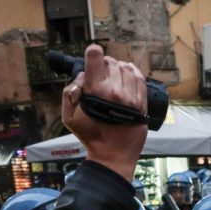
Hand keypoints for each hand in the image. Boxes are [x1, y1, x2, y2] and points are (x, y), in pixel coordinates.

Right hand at [61, 44, 146, 180]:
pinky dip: (134, 73)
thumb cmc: (90, 137)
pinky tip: (128, 76)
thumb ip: (69, 93)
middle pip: (111, 62)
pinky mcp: (142, 103)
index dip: (93, 53)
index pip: (95, 57)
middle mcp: (114, 91)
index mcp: (94, 91)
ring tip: (115, 78)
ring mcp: (130, 97)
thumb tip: (82, 77)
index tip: (93, 55)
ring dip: (119, 69)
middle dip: (105, 65)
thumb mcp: (69, 117)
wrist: (113, 156)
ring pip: (127, 68)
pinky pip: (140, 79)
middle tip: (101, 76)